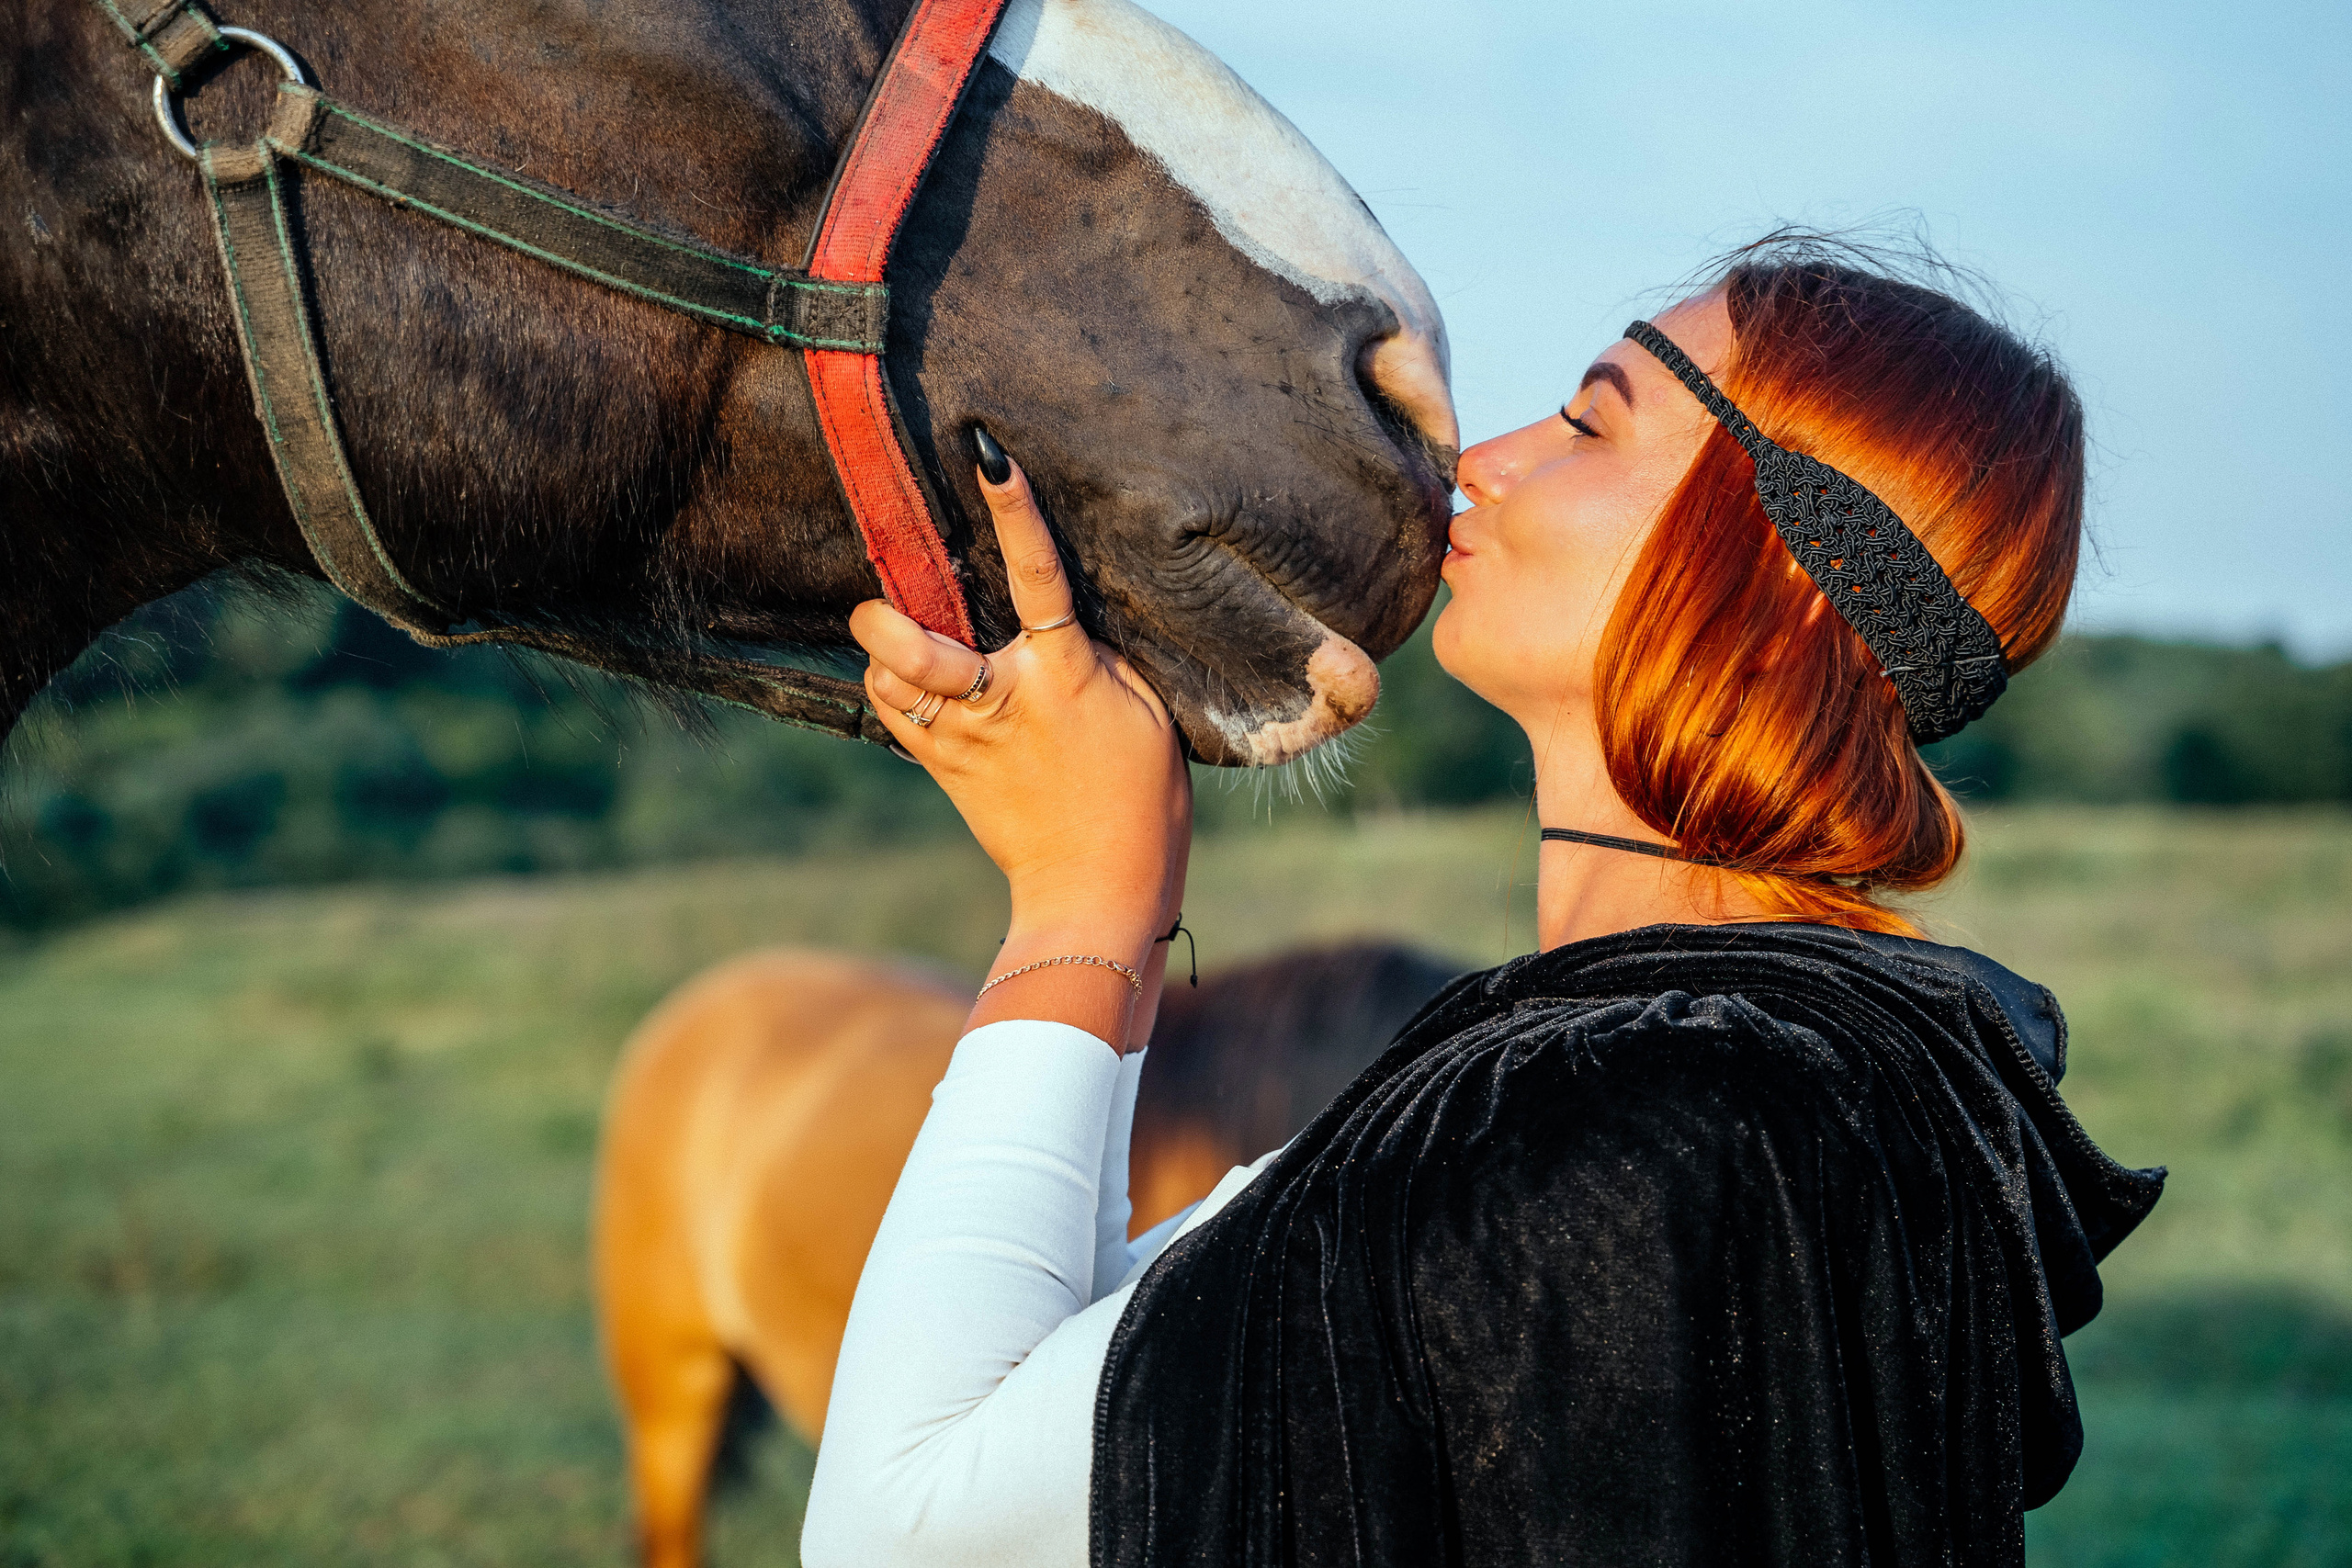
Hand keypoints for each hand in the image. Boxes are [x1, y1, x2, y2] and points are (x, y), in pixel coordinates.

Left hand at [852, 453, 1192, 1049]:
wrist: (1100, 889)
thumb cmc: (1140, 799)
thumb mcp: (1143, 712)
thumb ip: (1094, 659)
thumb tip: (1056, 625)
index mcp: (1065, 676)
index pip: (1040, 578)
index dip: (1016, 515)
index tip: (990, 458)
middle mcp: (1002, 701)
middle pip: (918, 647)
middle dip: (886, 617)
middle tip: (876, 597)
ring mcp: (963, 739)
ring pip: (890, 680)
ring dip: (882, 653)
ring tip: (891, 631)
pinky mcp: (943, 769)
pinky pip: (895, 716)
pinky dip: (890, 689)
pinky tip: (904, 680)